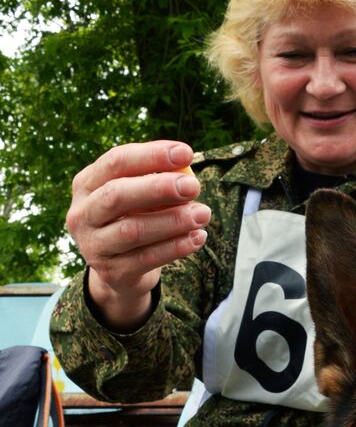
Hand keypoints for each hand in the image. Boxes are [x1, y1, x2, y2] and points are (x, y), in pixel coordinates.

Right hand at [66, 140, 211, 330]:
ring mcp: (94, 246)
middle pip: (117, 195)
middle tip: (194, 186)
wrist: (120, 271)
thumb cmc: (134, 220)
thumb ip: (157, 182)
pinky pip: (147, 258)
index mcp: (86, 184)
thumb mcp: (139, 198)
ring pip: (133, 230)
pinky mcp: (112, 272)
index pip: (116, 162)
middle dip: (158, 188)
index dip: (152, 155)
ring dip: (173, 220)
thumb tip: (187, 174)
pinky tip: (198, 237)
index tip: (187, 153)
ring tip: (203, 214)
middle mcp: (82, 214)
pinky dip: (176, 247)